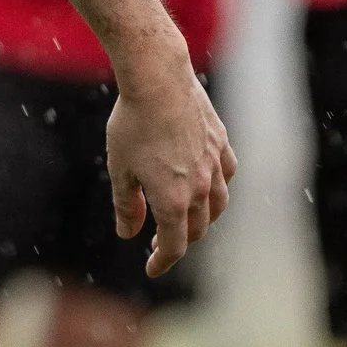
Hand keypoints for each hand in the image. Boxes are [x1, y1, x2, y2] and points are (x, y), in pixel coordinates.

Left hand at [105, 47, 235, 275]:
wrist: (158, 79)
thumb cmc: (132, 123)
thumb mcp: (120, 168)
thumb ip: (126, 205)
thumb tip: (129, 234)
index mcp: (173, 200)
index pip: (174, 245)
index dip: (162, 262)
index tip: (151, 268)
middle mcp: (200, 187)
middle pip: (198, 229)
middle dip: (179, 241)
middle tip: (160, 243)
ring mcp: (214, 164)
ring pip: (218, 205)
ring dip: (204, 219)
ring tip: (188, 219)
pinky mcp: (220, 141)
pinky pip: (226, 173)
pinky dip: (218, 186)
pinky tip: (208, 183)